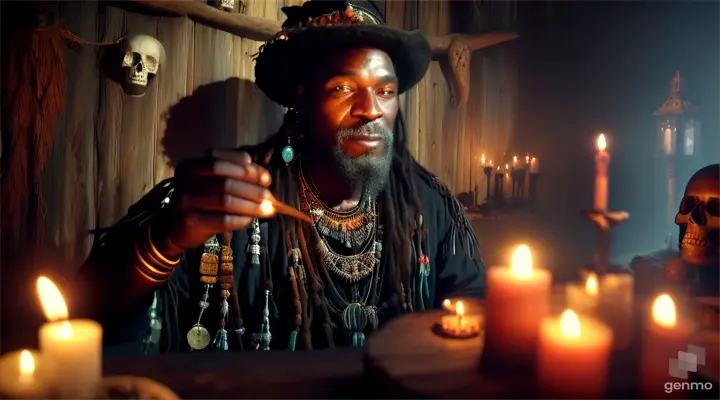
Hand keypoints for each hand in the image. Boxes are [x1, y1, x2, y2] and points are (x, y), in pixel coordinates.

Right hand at [155, 150, 274, 253]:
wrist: (174, 227)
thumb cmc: (201, 201)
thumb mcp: (214, 183)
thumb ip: (237, 175)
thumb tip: (265, 177)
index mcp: (191, 165)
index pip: (222, 161)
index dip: (247, 169)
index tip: (266, 179)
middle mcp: (185, 180)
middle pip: (225, 181)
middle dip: (252, 189)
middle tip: (270, 197)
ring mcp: (185, 201)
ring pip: (225, 201)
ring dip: (251, 206)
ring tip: (267, 210)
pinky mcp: (189, 222)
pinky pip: (222, 220)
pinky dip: (240, 220)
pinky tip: (250, 220)